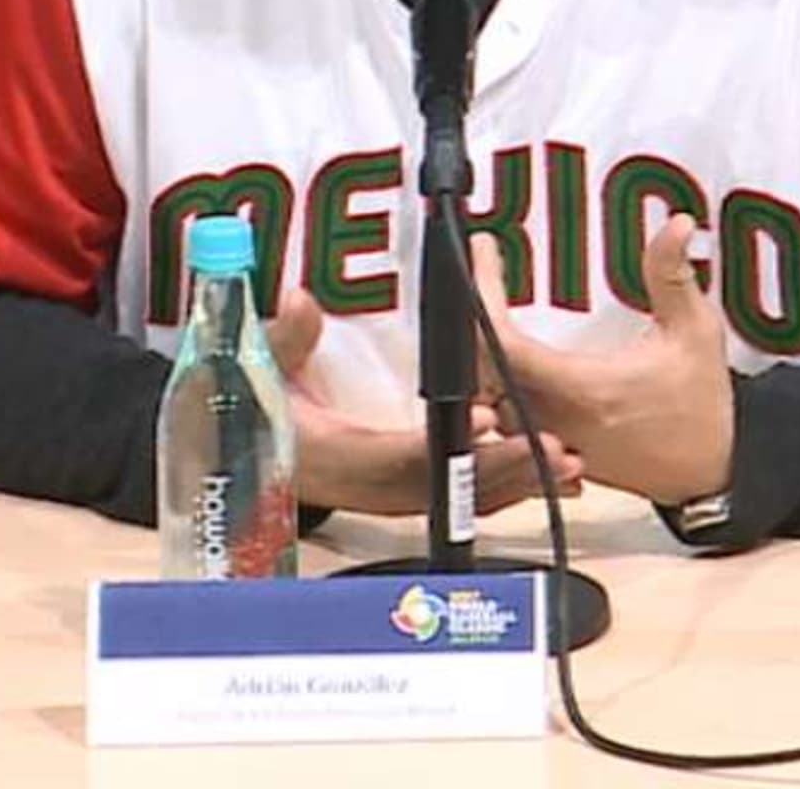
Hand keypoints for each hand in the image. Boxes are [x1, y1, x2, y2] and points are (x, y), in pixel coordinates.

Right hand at [262, 288, 581, 517]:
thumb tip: (298, 301)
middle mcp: (361, 486)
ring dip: (511, 483)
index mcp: (329, 456)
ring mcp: (380, 496)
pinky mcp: (396, 495)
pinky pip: (453, 498)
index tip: (485, 419)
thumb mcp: (252, 365)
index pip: (394, 455)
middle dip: (498, 469)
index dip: (441, 444)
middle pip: (438, 485)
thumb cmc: (241, 405)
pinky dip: (500, 491)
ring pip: (453, 498)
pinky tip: (546, 481)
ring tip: (570, 469)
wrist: (230, 448)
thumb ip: (284, 338)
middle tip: (554, 450)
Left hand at [468, 219, 735, 505]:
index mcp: (582, 389)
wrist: (709, 471)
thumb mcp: (695, 332)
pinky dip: (492, 385)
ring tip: (487, 307)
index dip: (484, 293)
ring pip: (484, 398)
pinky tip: (502, 358)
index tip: (487, 253)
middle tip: (482, 273)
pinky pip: (501, 420)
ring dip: (480, 353)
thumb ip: (673, 276)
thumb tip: (675, 225)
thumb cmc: (702, 407)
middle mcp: (554, 420)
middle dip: (472, 317)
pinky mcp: (548, 456)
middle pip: (479, 369)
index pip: (503, 342)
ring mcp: (547, 442)